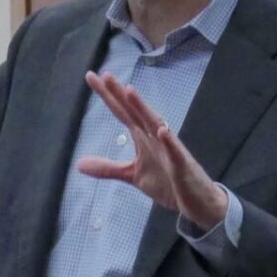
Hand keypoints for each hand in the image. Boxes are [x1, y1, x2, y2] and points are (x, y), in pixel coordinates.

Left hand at [76, 71, 228, 226]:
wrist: (197, 201)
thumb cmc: (168, 182)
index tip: (91, 77)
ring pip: (155, 124)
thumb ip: (108, 168)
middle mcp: (155, 138)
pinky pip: (176, 152)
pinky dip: (169, 141)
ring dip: (143, 108)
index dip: (108, 96)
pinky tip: (161, 130)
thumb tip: (79, 164)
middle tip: (105, 75)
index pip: (122, 112)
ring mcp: (170, 150)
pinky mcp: (182, 166)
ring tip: (129, 91)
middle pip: (135, 112)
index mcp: (143, 138)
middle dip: (121, 94)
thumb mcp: (133, 175)